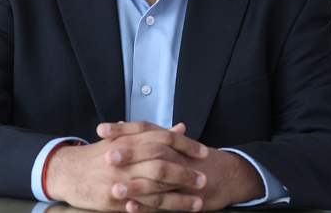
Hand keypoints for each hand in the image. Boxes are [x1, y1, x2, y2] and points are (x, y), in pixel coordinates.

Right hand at [45, 122, 207, 211]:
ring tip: (197, 201)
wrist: (68, 171)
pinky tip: (174, 212)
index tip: (203, 152)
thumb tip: (181, 127)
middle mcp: (125, 158)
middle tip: (203, 179)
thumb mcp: (125, 137)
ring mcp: (120, 180)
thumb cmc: (100, 154)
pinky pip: (140, 205)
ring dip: (178, 196)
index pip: (163, 139)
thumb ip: (154, 134)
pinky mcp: (114, 200)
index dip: (185, 145)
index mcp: (129, 139)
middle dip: (185, 172)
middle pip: (161, 163)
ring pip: (154, 188)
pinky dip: (158, 209)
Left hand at [102, 122, 265, 211]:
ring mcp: (182, 177)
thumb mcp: (175, 144)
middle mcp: (176, 155)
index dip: (124, 129)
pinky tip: (130, 208)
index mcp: (170, 140)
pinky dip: (147, 206)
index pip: (145, 129)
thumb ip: (149, 136)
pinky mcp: (187, 197)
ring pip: (157, 180)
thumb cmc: (196, 159)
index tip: (101, 129)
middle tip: (106, 156)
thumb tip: (123, 125)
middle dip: (129, 154)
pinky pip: (165, 202)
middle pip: (151, 151)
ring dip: (135, 185)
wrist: (229, 175)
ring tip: (114, 187)